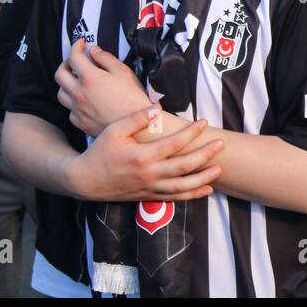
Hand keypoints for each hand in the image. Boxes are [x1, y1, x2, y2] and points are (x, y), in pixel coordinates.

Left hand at [56, 38, 152, 137]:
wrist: (137, 128)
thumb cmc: (133, 98)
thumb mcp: (124, 72)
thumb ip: (106, 58)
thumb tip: (93, 50)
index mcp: (89, 78)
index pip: (74, 57)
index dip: (76, 46)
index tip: (81, 43)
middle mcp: (78, 93)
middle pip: (60, 74)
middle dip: (66, 63)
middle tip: (76, 60)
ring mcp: (77, 110)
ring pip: (61, 93)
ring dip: (66, 84)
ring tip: (77, 81)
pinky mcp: (81, 123)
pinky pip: (70, 111)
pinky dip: (73, 102)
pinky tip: (84, 101)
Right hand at [64, 108, 223, 202]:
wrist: (85, 181)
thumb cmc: (99, 151)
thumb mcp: (113, 131)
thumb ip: (136, 119)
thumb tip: (157, 108)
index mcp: (141, 156)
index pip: (173, 144)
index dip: (191, 133)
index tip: (204, 123)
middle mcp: (149, 174)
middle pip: (184, 166)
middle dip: (205, 155)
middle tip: (221, 144)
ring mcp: (150, 188)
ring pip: (182, 186)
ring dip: (203, 178)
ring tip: (220, 169)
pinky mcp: (149, 197)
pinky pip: (174, 198)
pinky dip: (192, 195)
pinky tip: (206, 189)